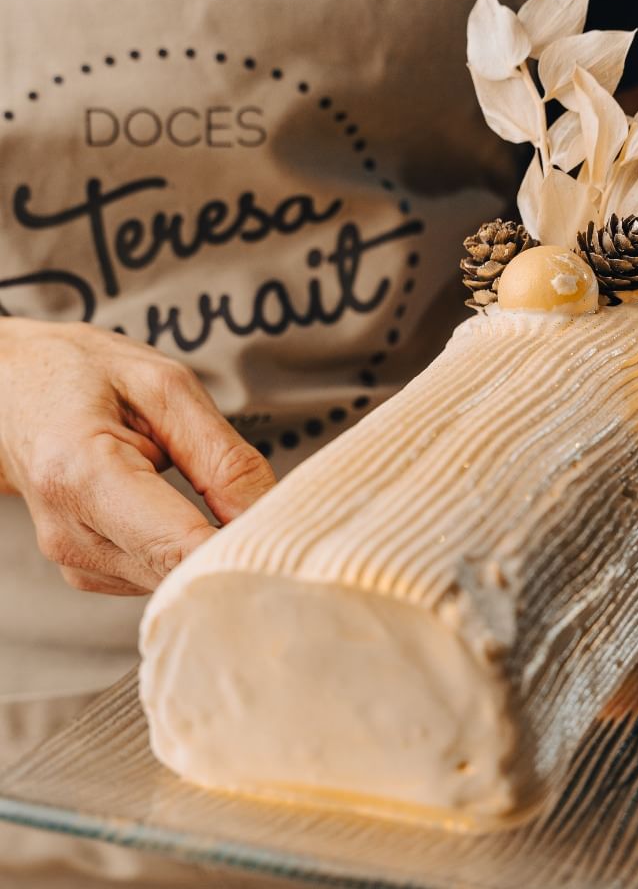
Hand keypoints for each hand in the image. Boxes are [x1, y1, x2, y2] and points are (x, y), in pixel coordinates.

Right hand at [0, 318, 275, 594]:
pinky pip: (159, 575)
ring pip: (175, 581)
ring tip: (226, 500)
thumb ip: (222, 457)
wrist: (7, 385)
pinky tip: (194, 514)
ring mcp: (74, 559)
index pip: (179, 548)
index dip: (243, 554)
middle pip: (181, 574)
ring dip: (215, 551)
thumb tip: (269, 517)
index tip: (292, 545)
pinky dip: (189, 552)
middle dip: (239, 551)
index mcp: (83, 474)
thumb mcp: (165, 387)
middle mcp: (70, 532)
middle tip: (285, 520)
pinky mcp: (86, 570)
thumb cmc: (82, 374)